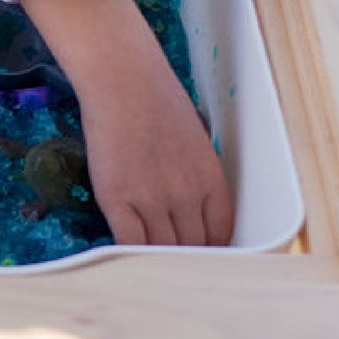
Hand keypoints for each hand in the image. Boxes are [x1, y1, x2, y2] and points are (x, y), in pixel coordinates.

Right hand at [21, 0, 233, 245]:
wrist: (121, 78)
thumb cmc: (153, 97)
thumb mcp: (191, 141)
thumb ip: (193, 177)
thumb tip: (184, 204)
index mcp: (212, 181)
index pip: (220, 236)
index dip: (207, 250)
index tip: (195, 254)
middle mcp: (189, 197)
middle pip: (192, 248)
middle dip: (183, 257)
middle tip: (170, 261)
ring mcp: (152, 199)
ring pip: (162, 251)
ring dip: (156, 258)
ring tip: (146, 259)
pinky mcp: (117, 198)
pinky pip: (129, 243)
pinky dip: (129, 252)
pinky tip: (124, 251)